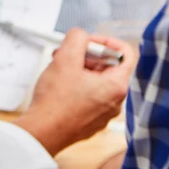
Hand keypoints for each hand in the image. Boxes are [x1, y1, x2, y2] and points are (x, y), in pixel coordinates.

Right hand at [15, 29, 134, 155]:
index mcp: (116, 86)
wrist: (43, 132)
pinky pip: (89, 96)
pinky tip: (59, 85)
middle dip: (87, 55)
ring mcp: (103, 113)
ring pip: (97, 81)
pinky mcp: (90, 121)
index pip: (125, 54)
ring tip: (59, 67)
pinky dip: (76, 85)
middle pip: (108, 67)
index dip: (107, 41)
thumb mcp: (65, 58)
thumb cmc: (55, 103)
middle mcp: (115, 102)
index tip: (89, 42)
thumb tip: (80, 35)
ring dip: (79, 69)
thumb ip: (77, 38)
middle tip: (68, 53)